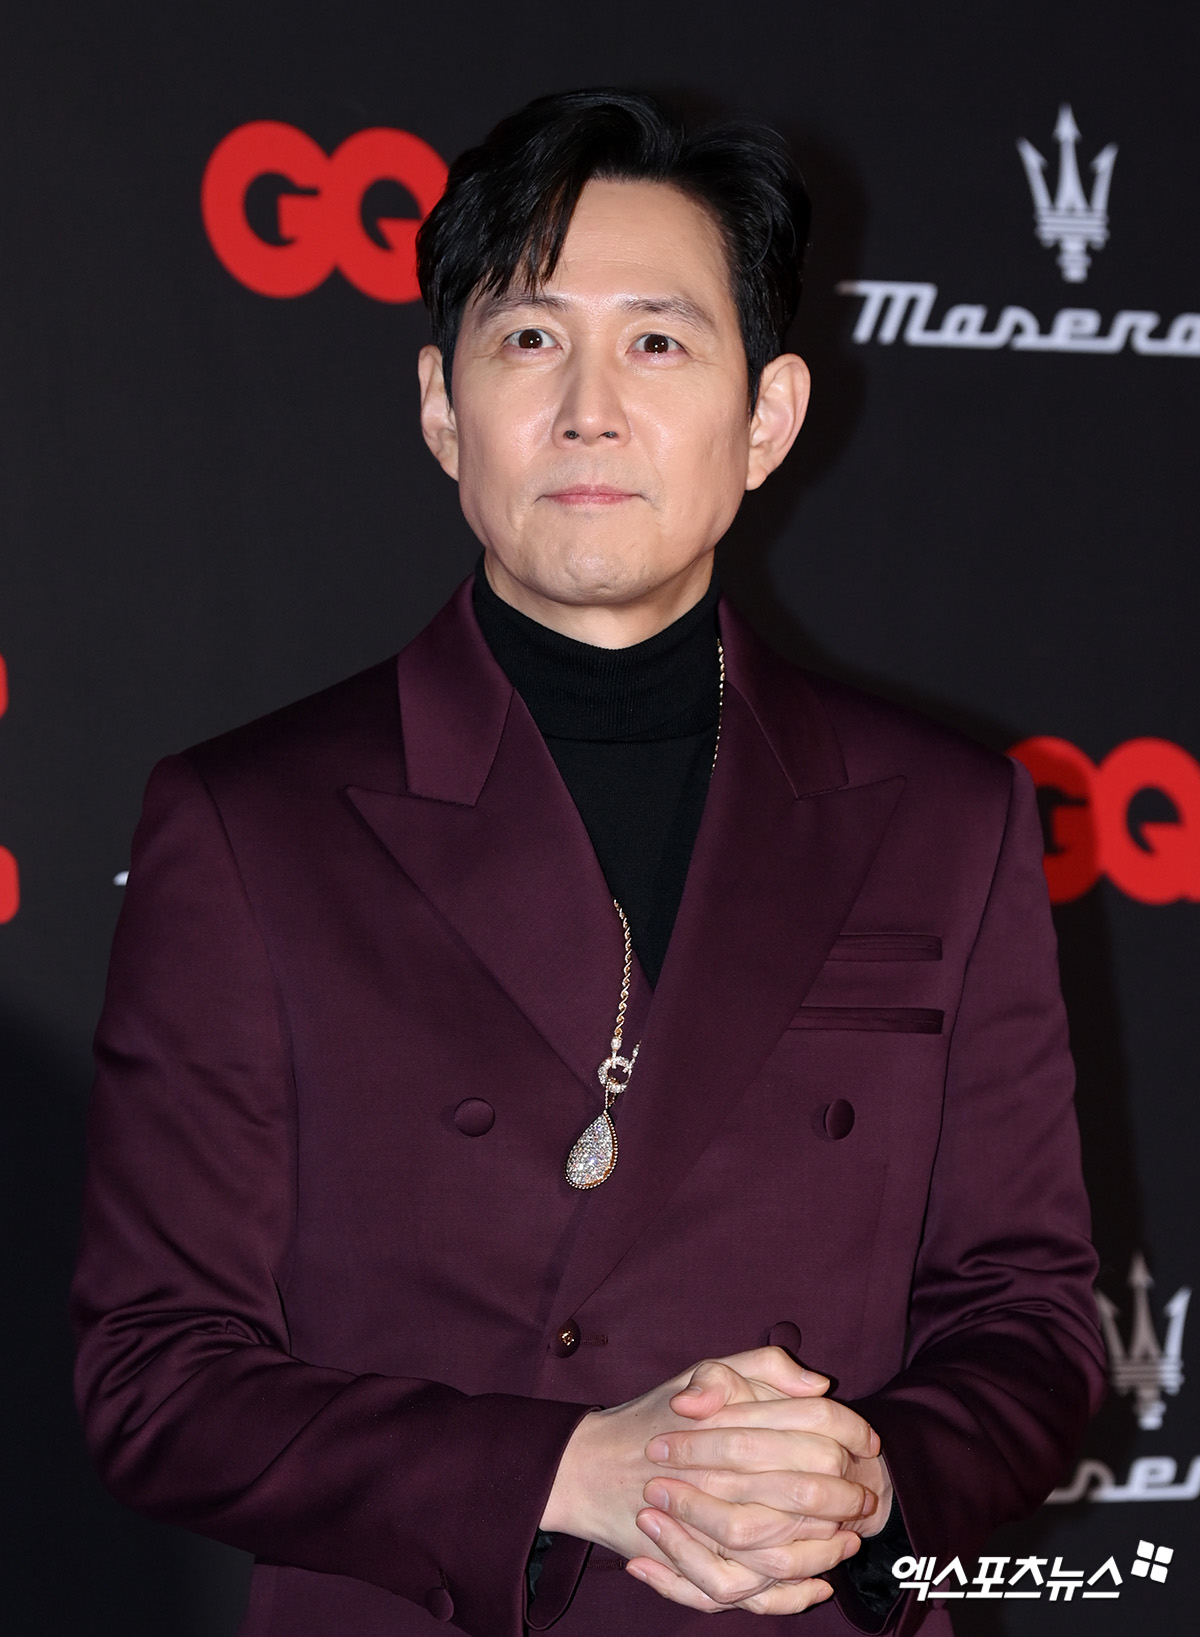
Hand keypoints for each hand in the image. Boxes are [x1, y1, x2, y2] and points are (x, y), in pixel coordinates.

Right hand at [540, 1347, 869, 1612]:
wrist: (594, 1468)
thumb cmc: (657, 1415)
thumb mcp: (707, 1371)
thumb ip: (763, 1367)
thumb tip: (818, 1385)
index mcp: (726, 1423)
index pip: (809, 1430)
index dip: (848, 1435)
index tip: (867, 1442)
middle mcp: (718, 1478)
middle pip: (803, 1493)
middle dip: (842, 1497)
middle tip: (863, 1498)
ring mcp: (706, 1531)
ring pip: (780, 1553)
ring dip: (822, 1549)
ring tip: (846, 1541)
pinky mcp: (695, 1569)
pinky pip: (748, 1594)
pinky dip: (788, 1596)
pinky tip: (817, 1585)